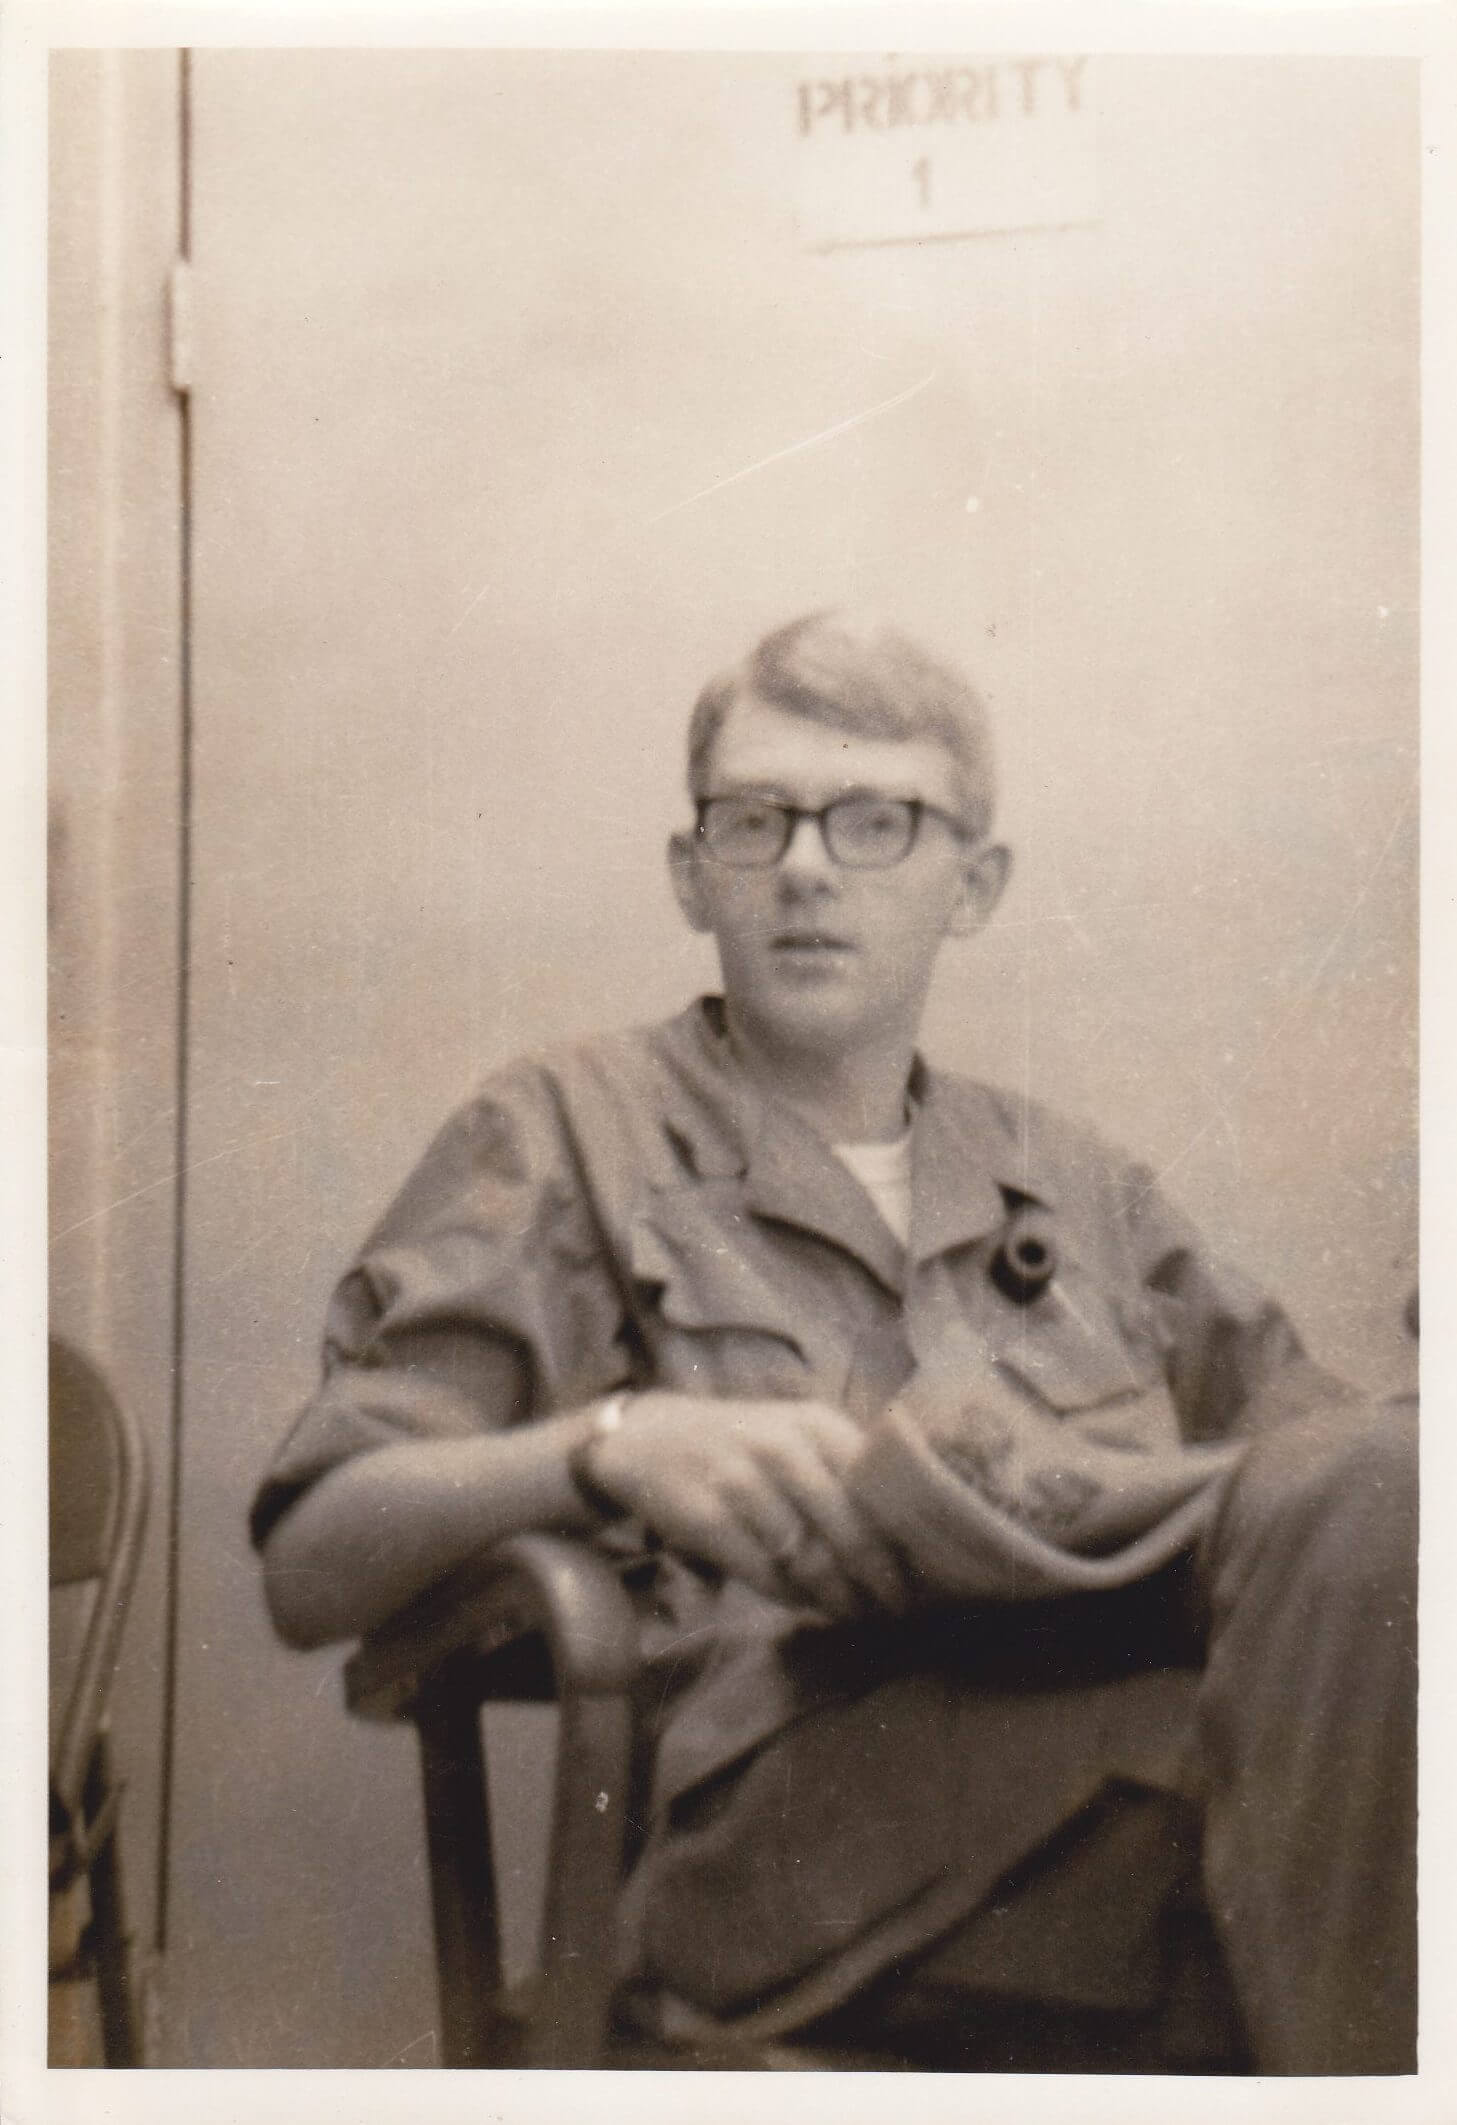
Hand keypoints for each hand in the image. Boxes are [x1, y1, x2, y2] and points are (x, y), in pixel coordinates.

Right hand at [580, 1393, 908, 1618]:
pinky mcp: (707, 1518)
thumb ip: (843, 1469)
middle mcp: (782, 1447)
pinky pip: (764, 1573)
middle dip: (876, 1580)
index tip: (923, 1573)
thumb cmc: (741, 1444)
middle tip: (894, 1611)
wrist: (646, 1439)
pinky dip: (790, 1595)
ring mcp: (741, 1481)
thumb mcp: (794, 1433)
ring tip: (855, 1614)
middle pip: (848, 1531)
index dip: (901, 1538)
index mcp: (816, 1423)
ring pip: (808, 1558)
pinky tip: (805, 1603)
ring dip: (835, 1596)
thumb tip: (904, 1536)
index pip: (876, 1489)